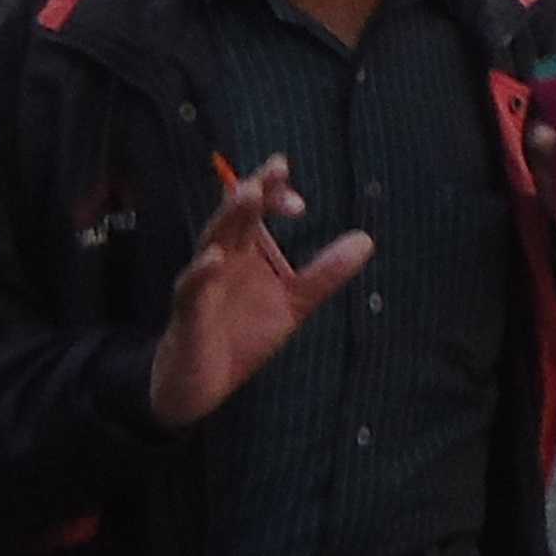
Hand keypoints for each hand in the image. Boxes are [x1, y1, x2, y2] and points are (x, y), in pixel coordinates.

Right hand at [149, 159, 371, 430]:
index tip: (300, 203)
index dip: (276, 195)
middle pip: (235, 216)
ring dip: (229, 216)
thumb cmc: (242, 336)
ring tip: (247, 193)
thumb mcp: (293, 304)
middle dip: (254, 191)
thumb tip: (366, 239)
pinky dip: (201, 273)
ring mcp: (202, 284)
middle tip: (277, 168)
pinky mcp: (188, 315)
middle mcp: (222, 259)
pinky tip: (214, 259)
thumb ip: (325, 273)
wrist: (202, 388)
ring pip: (211, 242)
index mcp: (246, 251)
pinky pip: (191, 290)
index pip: (259, 210)